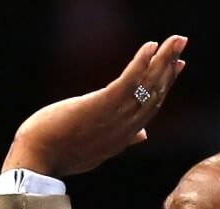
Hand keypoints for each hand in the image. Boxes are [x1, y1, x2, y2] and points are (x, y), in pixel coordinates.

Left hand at [2, 35, 187, 176]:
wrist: (38, 158)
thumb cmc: (62, 153)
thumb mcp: (99, 149)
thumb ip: (124, 141)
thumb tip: (143, 136)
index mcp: (125, 136)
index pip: (153, 106)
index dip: (167, 84)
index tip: (177, 65)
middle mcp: (126, 127)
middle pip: (155, 92)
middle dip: (170, 66)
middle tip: (181, 43)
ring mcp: (115, 117)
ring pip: (147, 85)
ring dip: (163, 59)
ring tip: (175, 39)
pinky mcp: (101, 105)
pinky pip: (128, 81)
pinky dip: (140, 63)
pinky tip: (150, 46)